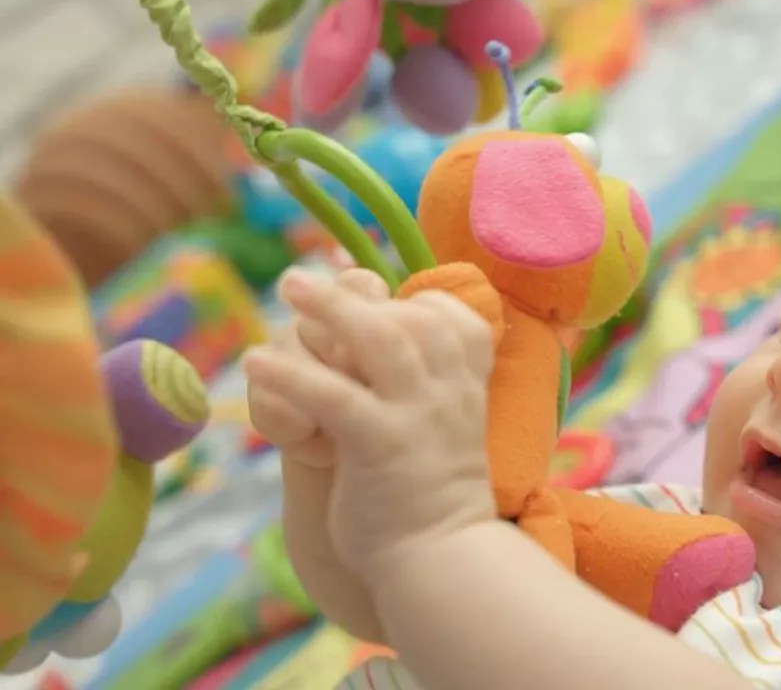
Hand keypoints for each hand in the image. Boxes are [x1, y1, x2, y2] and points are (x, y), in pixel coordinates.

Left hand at [243, 272, 497, 580]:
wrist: (442, 562)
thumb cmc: (428, 497)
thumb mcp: (439, 429)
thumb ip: (419, 386)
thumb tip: (374, 341)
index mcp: (465, 386)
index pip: (449, 317)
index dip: (408, 302)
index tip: (375, 296)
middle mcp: (447, 392)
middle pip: (408, 317)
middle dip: (353, 291)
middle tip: (299, 279)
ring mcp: (419, 416)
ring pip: (379, 340)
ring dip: (329, 308)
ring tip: (286, 287)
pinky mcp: (381, 447)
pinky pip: (335, 398)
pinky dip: (292, 376)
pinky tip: (253, 364)